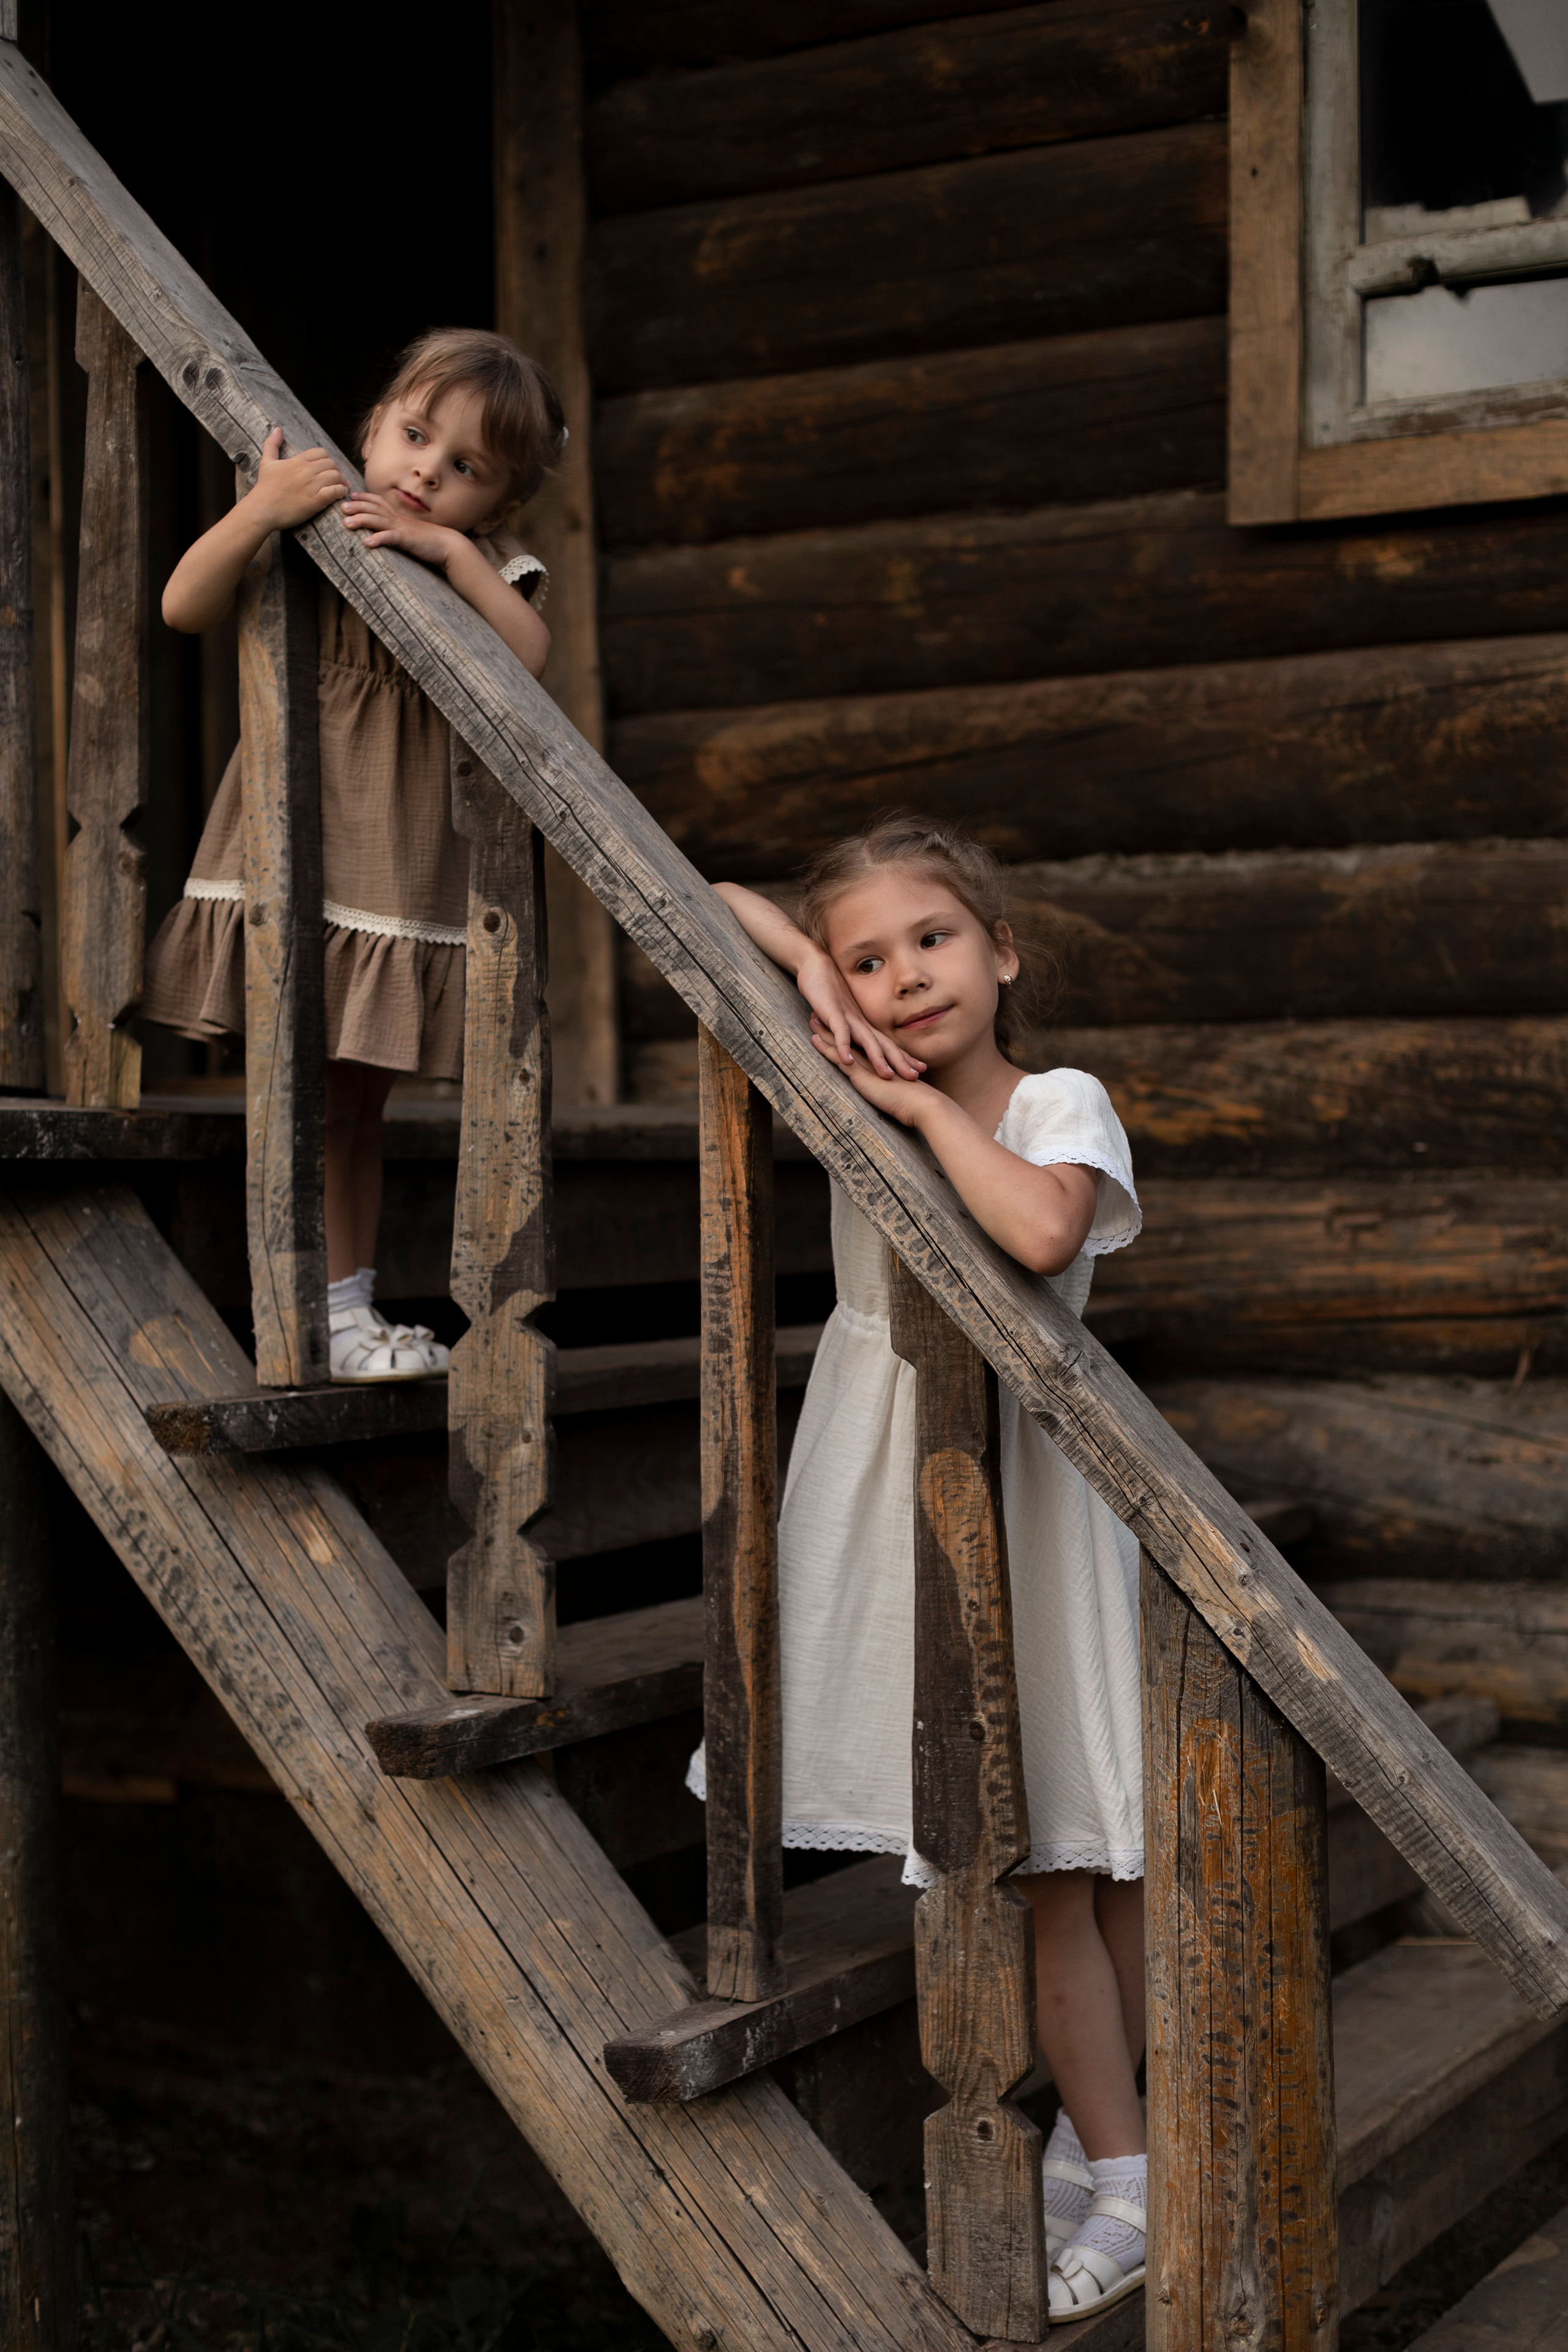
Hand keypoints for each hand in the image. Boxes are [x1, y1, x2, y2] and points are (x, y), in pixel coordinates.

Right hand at [250, 426, 350, 530]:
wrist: (262, 509)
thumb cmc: (264, 487)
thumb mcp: (266, 462)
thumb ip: (272, 444)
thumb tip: (277, 429)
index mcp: (297, 461)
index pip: (321, 452)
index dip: (327, 460)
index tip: (327, 468)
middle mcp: (306, 471)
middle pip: (331, 464)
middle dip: (337, 470)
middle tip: (338, 479)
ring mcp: (311, 485)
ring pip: (336, 476)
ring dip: (342, 481)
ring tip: (343, 487)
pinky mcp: (315, 501)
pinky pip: (336, 491)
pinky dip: (341, 492)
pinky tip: (340, 495)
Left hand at [340, 487, 464, 568]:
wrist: (449, 545)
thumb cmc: (429, 541)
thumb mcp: (410, 532)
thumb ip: (398, 529)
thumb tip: (388, 530)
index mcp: (399, 517)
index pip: (379, 502)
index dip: (364, 497)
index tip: (350, 496)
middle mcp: (398, 519)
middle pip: (374, 508)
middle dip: (356, 506)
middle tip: (340, 507)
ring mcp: (402, 528)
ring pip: (378, 520)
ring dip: (361, 520)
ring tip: (346, 524)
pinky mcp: (407, 540)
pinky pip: (391, 538)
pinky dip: (378, 539)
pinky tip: (367, 543)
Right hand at [796, 945, 924, 1079]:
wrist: (818, 965)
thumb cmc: (831, 992)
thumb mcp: (845, 1015)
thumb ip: (852, 1030)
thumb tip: (859, 1047)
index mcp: (864, 1024)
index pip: (887, 1044)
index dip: (903, 1057)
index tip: (920, 1070)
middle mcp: (860, 1022)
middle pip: (883, 1045)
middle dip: (899, 1062)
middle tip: (915, 1077)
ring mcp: (848, 1017)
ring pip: (866, 1041)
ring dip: (877, 1059)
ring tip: (887, 1075)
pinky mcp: (832, 1013)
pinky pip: (840, 1032)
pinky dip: (844, 1047)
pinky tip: (848, 1061)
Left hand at [813, 1029, 931, 1124]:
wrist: (922, 1104)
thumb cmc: (915, 1103)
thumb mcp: (900, 1093)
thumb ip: (892, 1089)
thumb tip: (890, 1091)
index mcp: (880, 1063)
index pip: (862, 1045)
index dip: (851, 1034)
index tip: (840, 1024)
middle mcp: (872, 1059)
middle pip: (851, 1038)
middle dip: (836, 1026)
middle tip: (823, 1012)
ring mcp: (867, 1065)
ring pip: (842, 1044)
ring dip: (826, 1031)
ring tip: (812, 1018)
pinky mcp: (862, 1075)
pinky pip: (839, 1058)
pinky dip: (826, 1048)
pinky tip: (813, 1039)